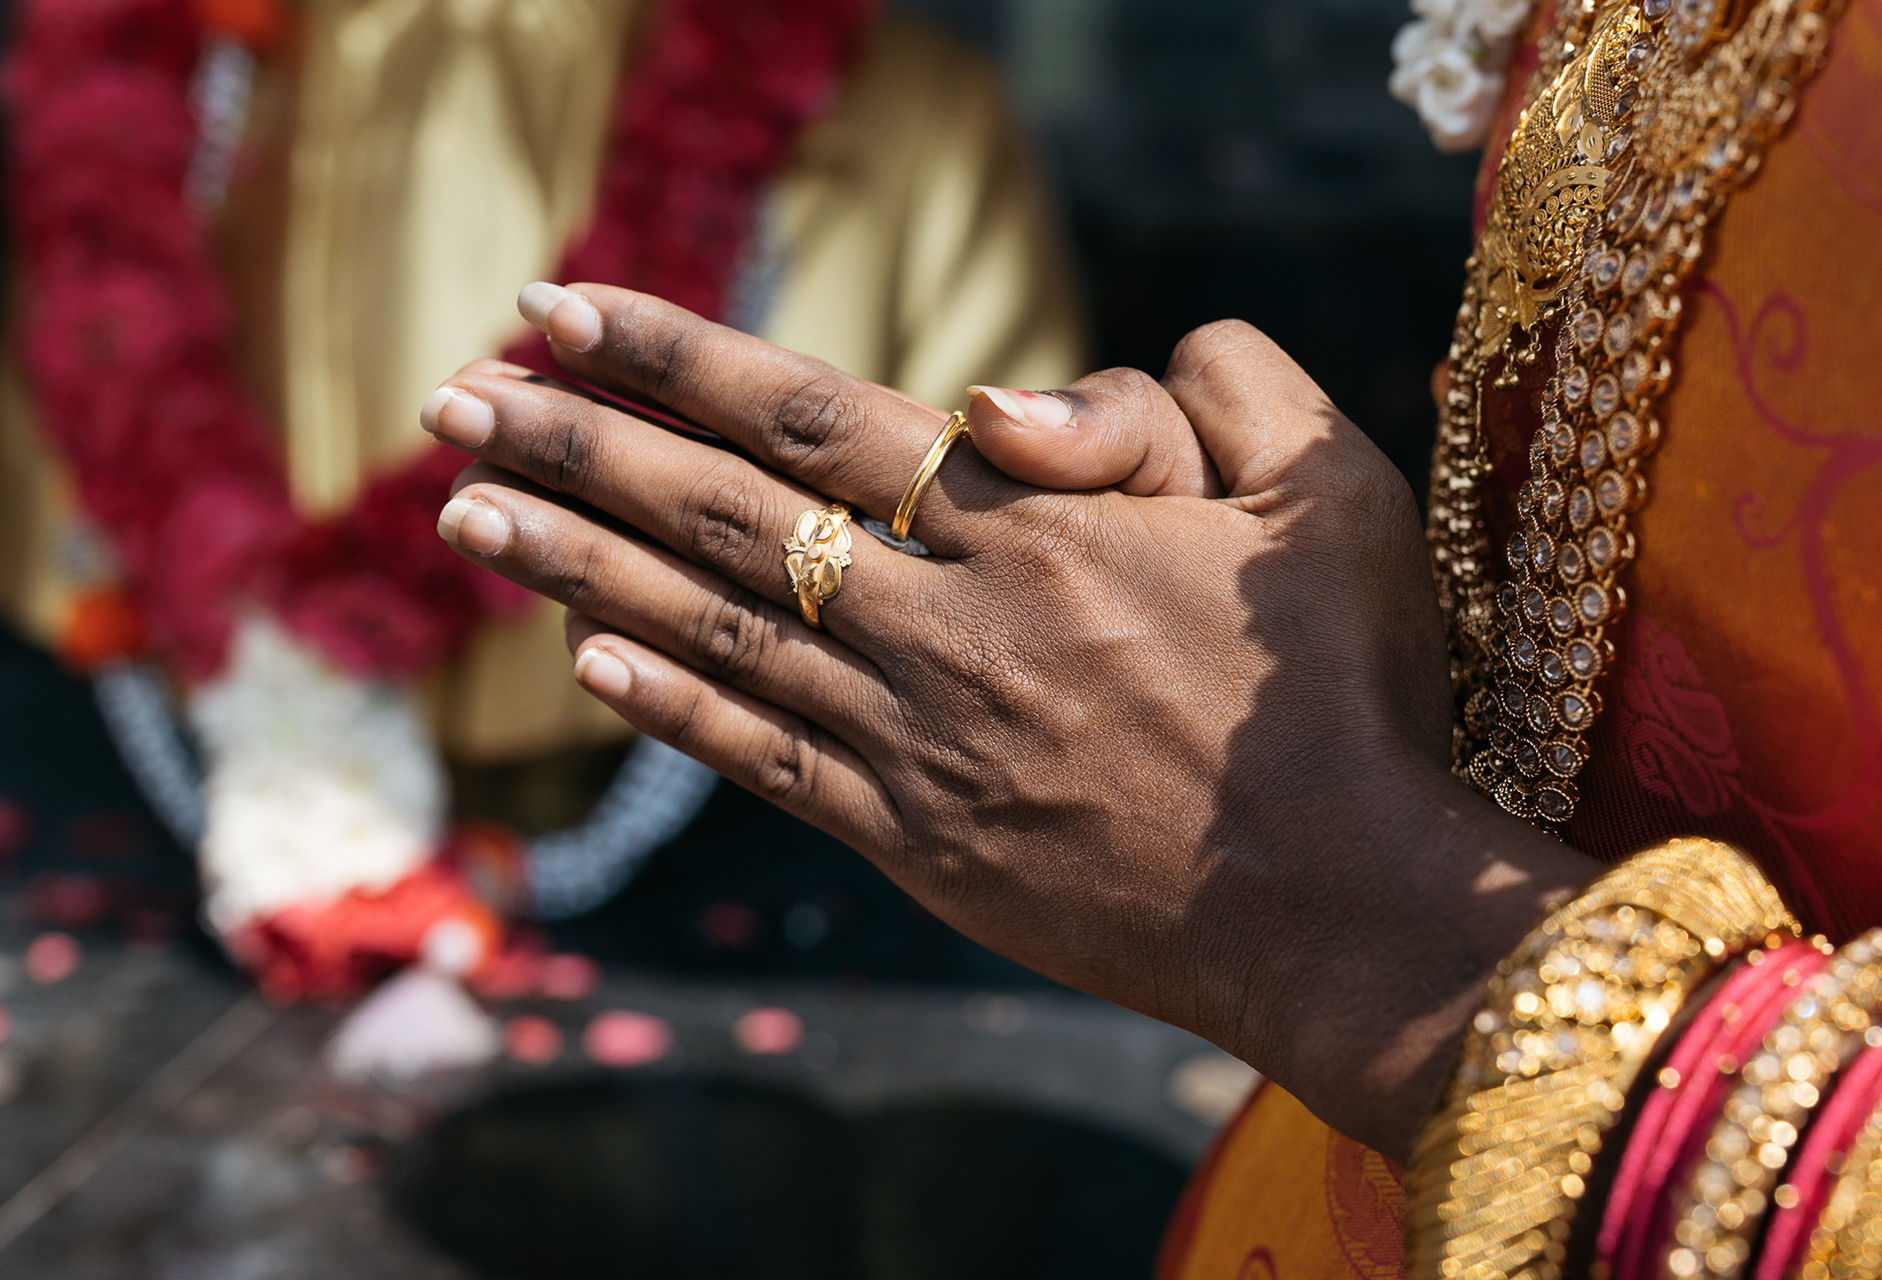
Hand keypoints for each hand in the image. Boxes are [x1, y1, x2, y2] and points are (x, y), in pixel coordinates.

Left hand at [423, 284, 1593, 1156]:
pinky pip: (766, 760)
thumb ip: (1217, 390)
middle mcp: (949, 624)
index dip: (673, 355)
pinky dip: (670, 707)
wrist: (1340, 906)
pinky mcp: (917, 840)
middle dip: (579, 445)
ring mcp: (920, 739)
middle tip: (454, 399)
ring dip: (580, 567)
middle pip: (727, 512)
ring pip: (717, 630)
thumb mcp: (1334, 497)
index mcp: (1036, 526)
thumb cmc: (1342, 695)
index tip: (560, 312)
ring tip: (462, 515)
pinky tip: (581, 662)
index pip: (812, 412)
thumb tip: (1026, 393)